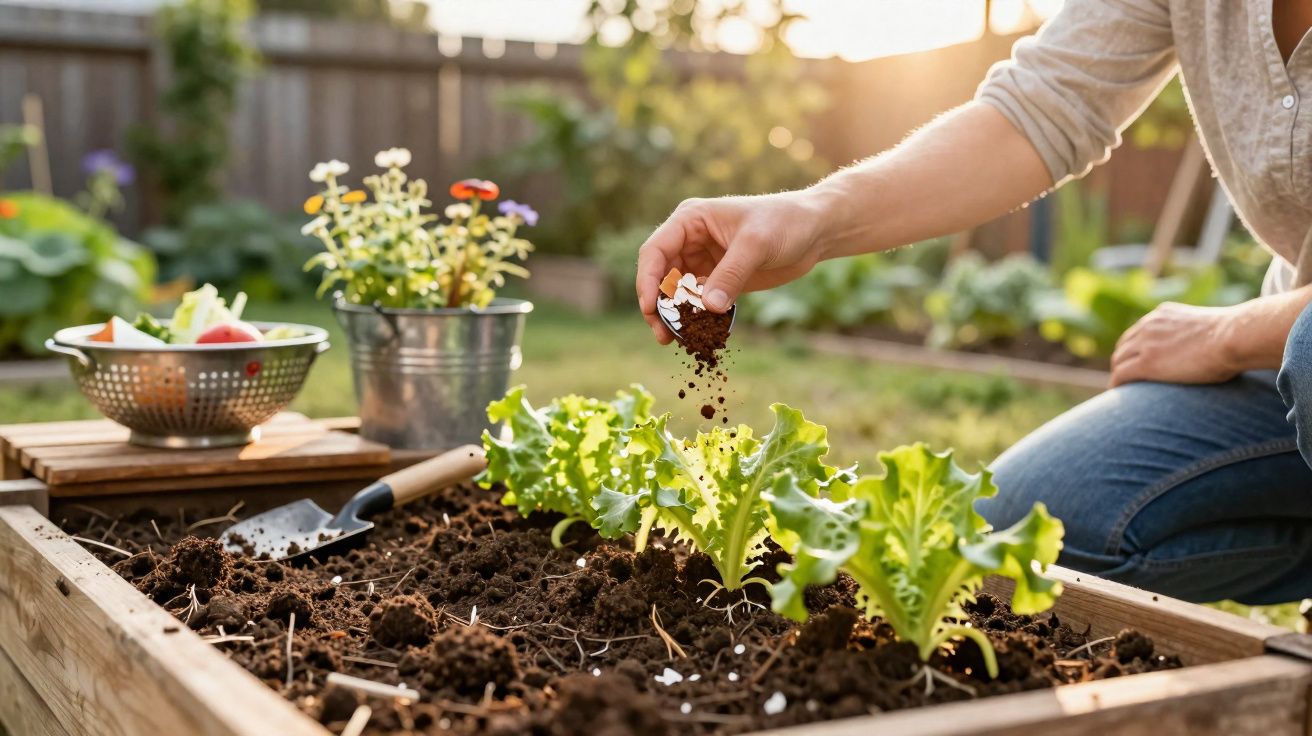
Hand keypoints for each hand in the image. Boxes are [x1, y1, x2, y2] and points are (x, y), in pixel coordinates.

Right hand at [636, 191, 825, 343]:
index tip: (651, 308)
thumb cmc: (785, 222)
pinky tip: (700, 337)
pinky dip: (697, 319)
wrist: (814, 230)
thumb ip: (730, 275)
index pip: (655, 251)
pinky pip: (699, 303)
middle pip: (660, 276)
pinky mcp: (719, 280)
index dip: (647, 280)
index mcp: (690, 220)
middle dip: (659, 305)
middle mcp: (691, 240)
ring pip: (678, 293)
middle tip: (663, 334)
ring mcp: (704, 261)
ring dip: (676, 316)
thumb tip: (708, 308)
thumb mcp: (756, 244)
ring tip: (678, 341)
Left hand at [1110, 302, 1241, 386]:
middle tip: (1125, 379)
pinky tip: (1119, 394)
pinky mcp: (1147, 362)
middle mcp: (1150, 325)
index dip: (1135, 347)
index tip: (1136, 360)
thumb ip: (1201, 335)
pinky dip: (1117, 384)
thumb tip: (1214, 347)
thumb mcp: (1210, 328)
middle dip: (1123, 361)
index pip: (1139, 331)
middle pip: (1124, 345)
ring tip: (1121, 390)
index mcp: (1164, 314)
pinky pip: (1122, 374)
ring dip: (1118, 374)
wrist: (1235, 337)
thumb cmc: (1236, 337)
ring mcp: (1146, 343)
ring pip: (1119, 360)